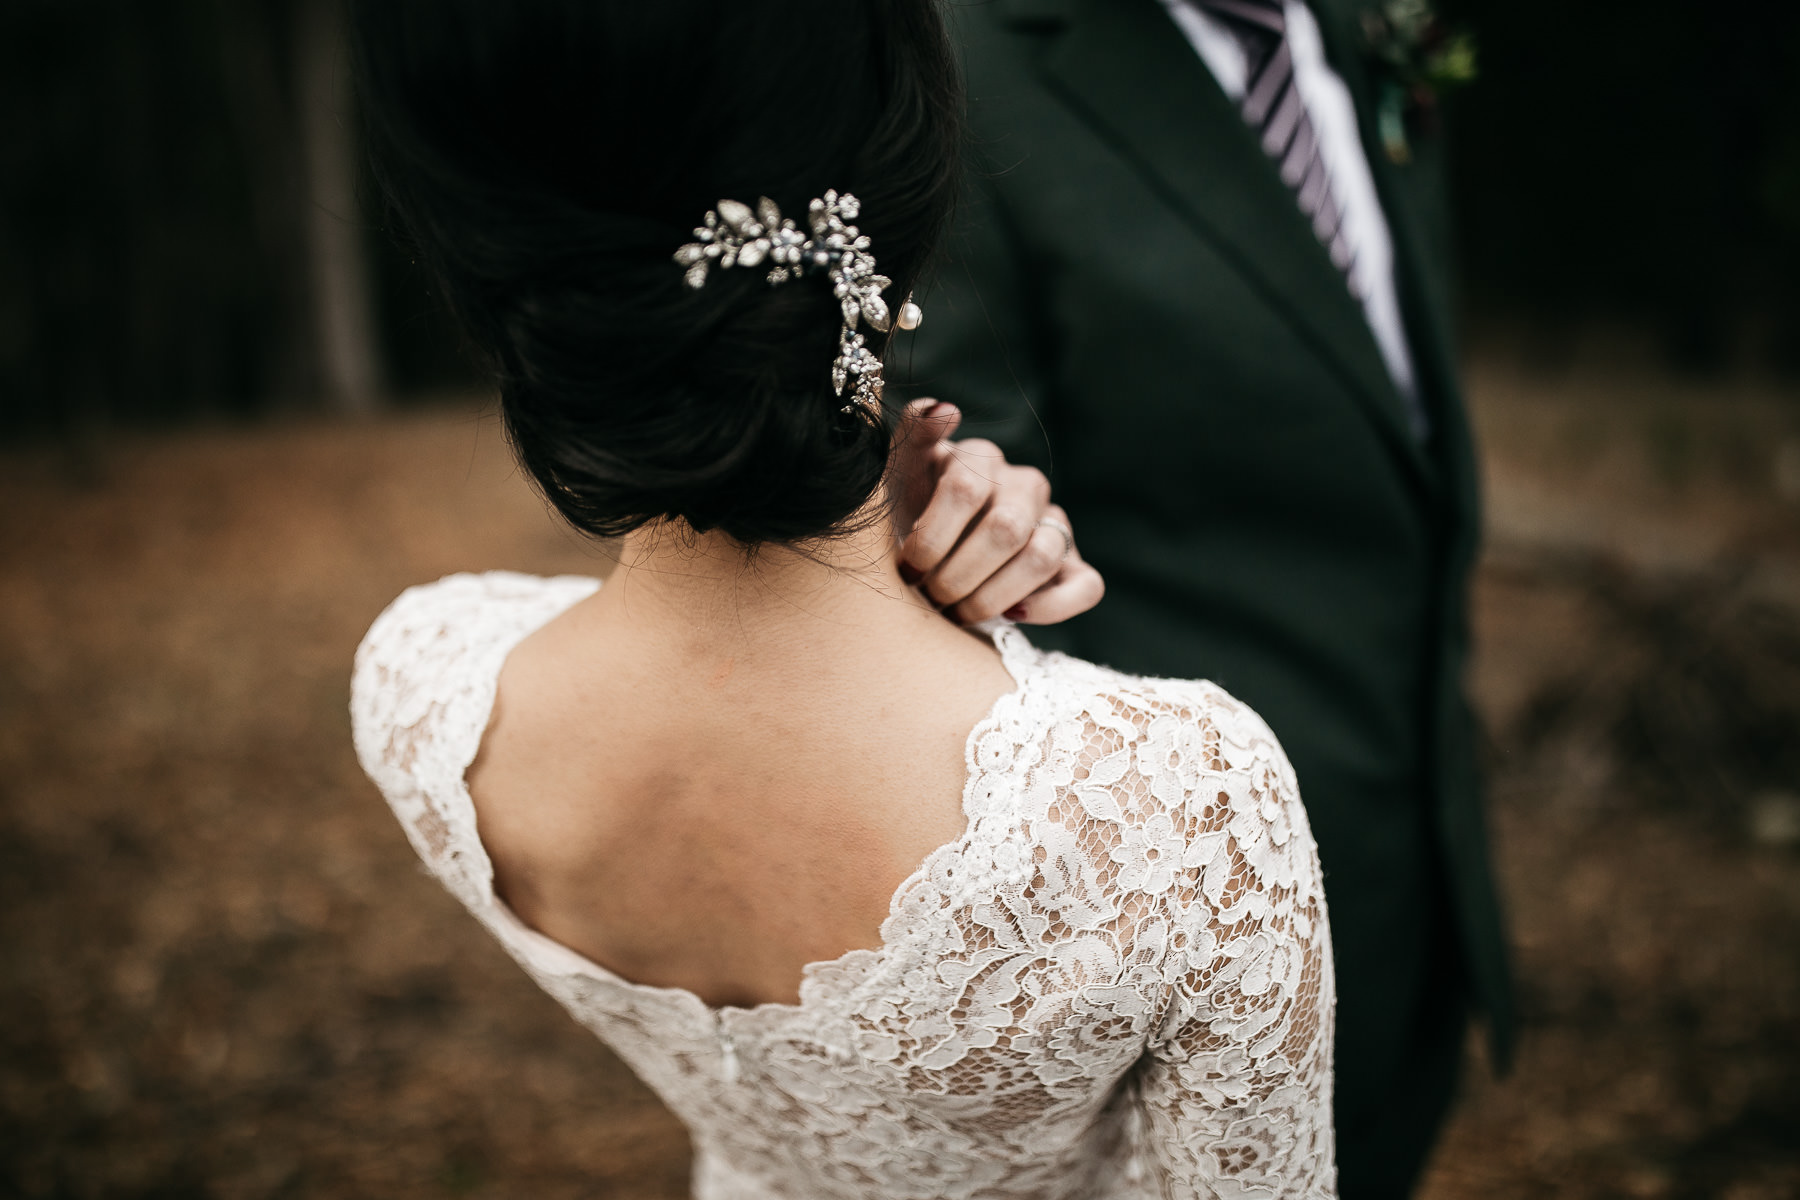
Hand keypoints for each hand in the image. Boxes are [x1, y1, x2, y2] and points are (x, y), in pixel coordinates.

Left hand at [891, 399, 1103, 625]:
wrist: (921, 563)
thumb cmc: (905, 518)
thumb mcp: (893, 478)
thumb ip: (911, 437)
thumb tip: (945, 409)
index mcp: (980, 458)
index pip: (966, 489)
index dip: (932, 537)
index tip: (907, 567)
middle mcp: (1023, 485)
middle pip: (1005, 529)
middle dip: (958, 574)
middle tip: (930, 596)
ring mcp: (1053, 524)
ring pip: (1043, 556)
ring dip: (993, 596)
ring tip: (957, 612)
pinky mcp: (1073, 566)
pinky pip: (1086, 587)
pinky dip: (1050, 607)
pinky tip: (1011, 615)